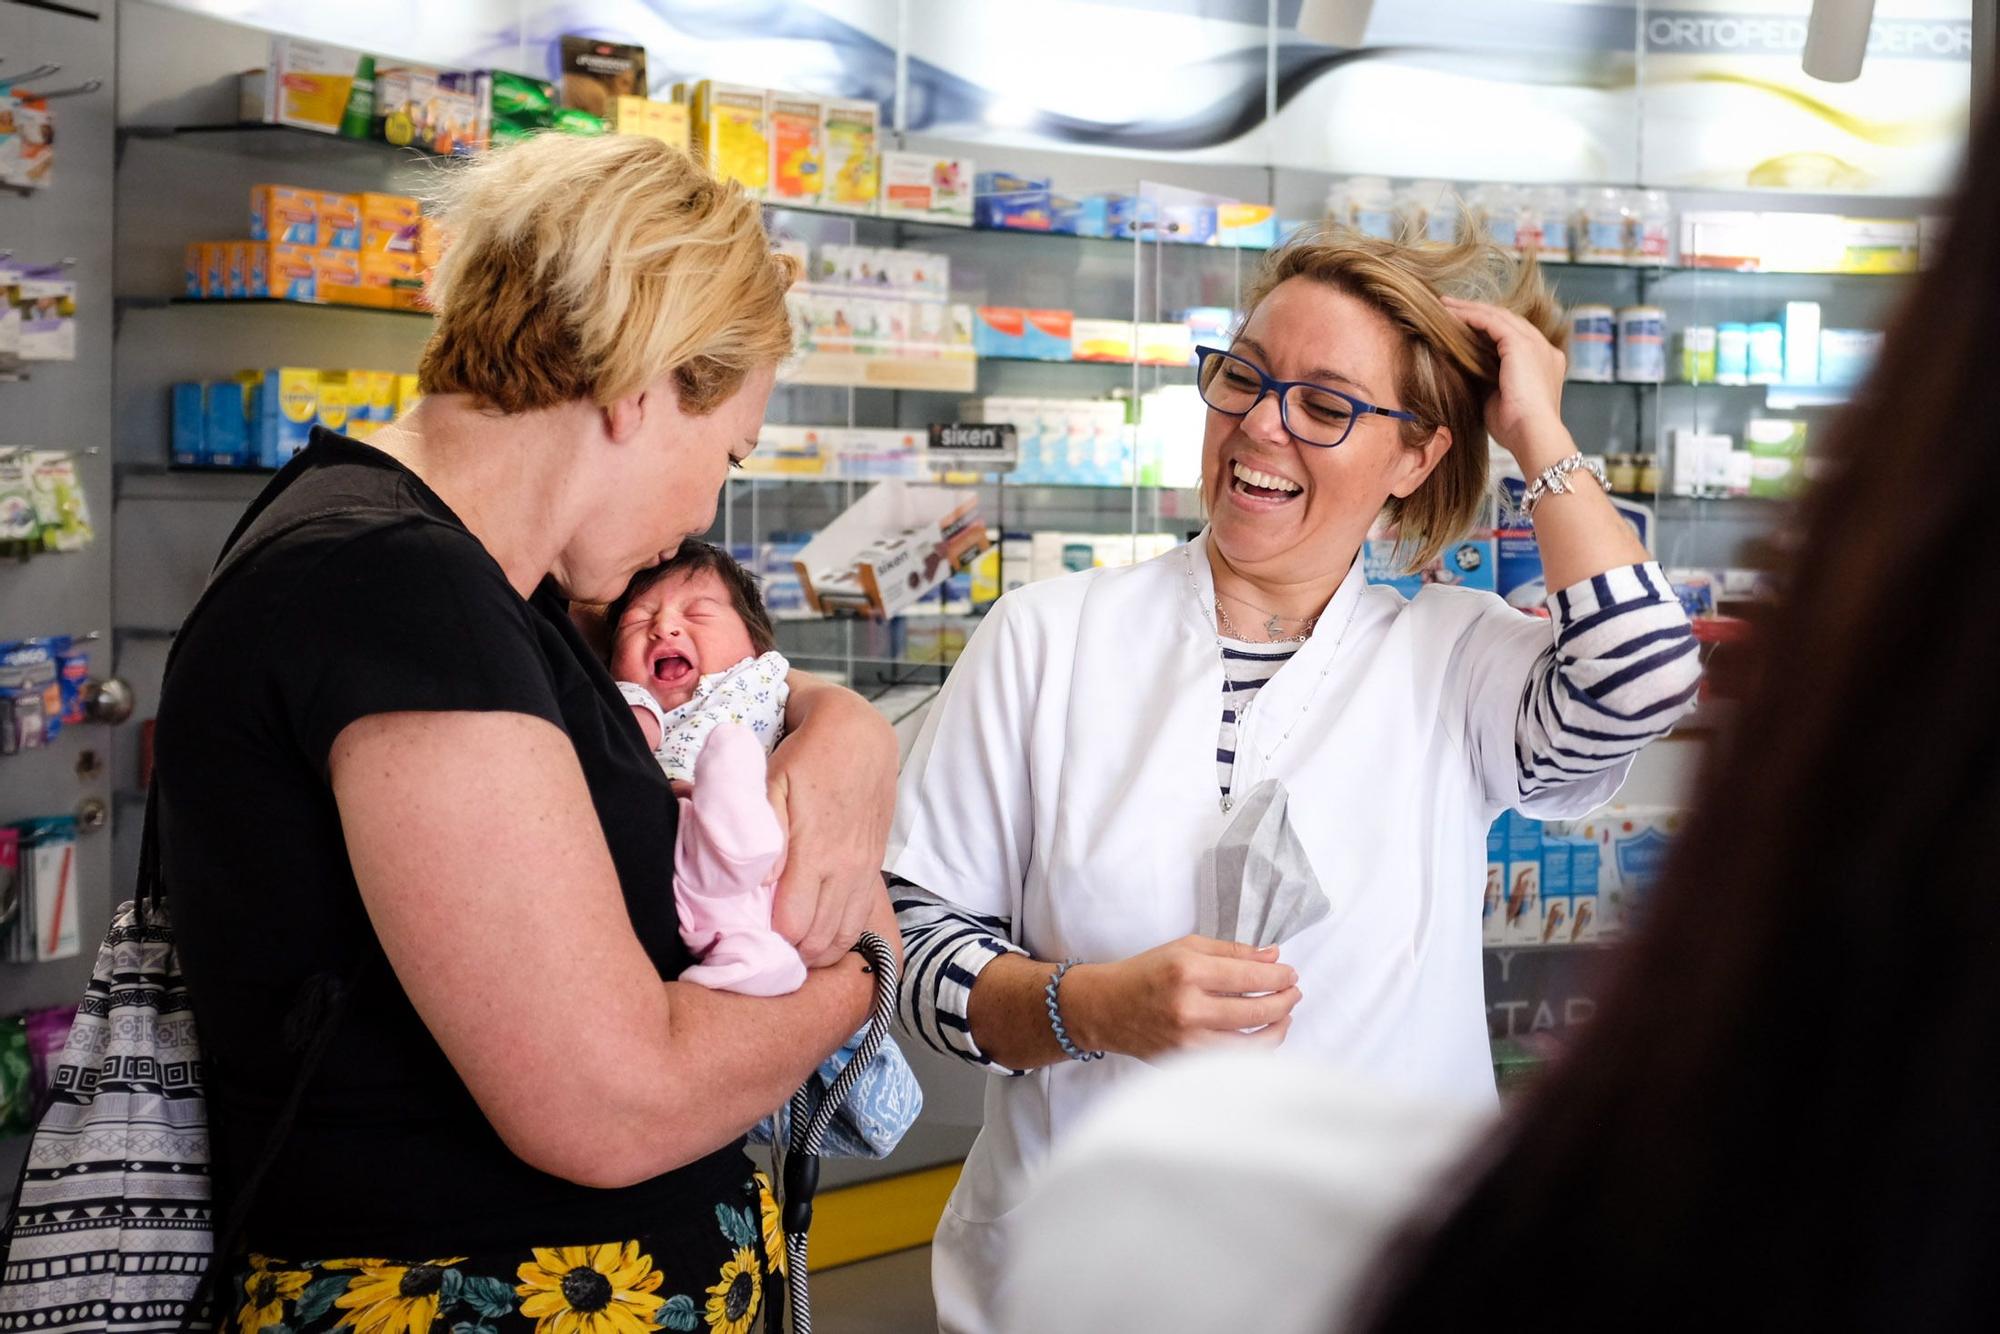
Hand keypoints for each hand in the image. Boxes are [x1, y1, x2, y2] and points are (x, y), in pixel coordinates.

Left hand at [765, 696, 898, 966]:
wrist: (861, 736)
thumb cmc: (806, 757)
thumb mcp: (774, 782)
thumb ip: (766, 833)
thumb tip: (760, 884)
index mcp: (816, 850)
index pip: (794, 925)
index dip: (769, 940)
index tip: (747, 937)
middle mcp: (845, 868)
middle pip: (819, 941)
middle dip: (790, 954)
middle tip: (763, 948)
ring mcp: (863, 870)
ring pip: (843, 936)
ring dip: (817, 951)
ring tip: (790, 949)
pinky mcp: (873, 867)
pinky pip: (860, 919)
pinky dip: (839, 937)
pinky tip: (818, 936)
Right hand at [1065, 936, 1300, 1062]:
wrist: (1105, 1008)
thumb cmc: (1145, 973)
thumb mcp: (1185, 948)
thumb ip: (1231, 951)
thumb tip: (1273, 957)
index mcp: (1188, 971)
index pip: (1251, 977)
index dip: (1280, 976)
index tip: (1291, 973)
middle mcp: (1189, 1008)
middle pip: (1257, 1011)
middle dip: (1286, 1001)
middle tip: (1295, 992)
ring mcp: (1188, 1041)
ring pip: (1253, 1044)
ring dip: (1278, 1028)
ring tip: (1285, 1016)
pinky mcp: (1186, 1062)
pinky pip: (1234, 1061)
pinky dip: (1256, 1049)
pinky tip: (1262, 1036)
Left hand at [1443, 297, 1573, 470]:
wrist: (1533, 435)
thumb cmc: (1515, 428)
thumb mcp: (1498, 399)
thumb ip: (1487, 380)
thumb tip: (1464, 369)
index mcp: (1543, 364)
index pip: (1513, 337)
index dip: (1486, 329)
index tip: (1462, 327)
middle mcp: (1544, 349)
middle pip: (1507, 320)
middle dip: (1477, 312)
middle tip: (1449, 307)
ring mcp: (1536, 344)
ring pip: (1499, 316)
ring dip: (1470, 310)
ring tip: (1445, 306)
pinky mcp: (1522, 344)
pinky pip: (1492, 322)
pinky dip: (1471, 317)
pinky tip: (1451, 316)